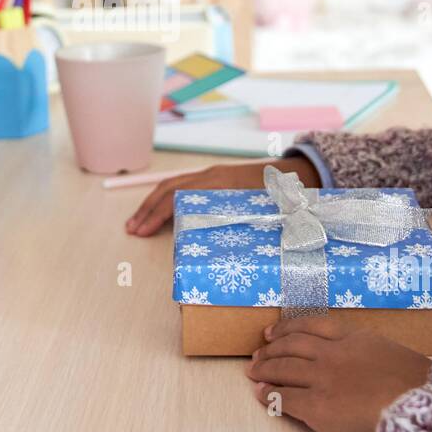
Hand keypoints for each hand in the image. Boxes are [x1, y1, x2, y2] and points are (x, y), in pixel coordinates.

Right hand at [125, 155, 320, 236]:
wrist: (299, 172)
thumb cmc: (284, 198)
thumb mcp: (262, 215)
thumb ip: (242, 230)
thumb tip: (224, 258)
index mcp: (219, 185)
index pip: (177, 198)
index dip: (155, 215)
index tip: (141, 231)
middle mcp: (211, 177)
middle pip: (169, 189)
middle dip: (147, 209)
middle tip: (132, 229)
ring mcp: (213, 175)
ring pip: (174, 185)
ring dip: (154, 203)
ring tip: (139, 222)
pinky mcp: (217, 177)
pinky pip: (185, 184)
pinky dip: (168, 197)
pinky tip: (163, 212)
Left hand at [247, 317, 431, 431]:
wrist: (424, 408)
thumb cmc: (420, 387)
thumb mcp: (396, 356)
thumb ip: (374, 353)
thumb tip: (368, 364)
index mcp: (357, 337)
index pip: (314, 324)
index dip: (289, 327)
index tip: (275, 330)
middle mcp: (335, 353)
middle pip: (293, 344)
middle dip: (272, 347)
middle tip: (259, 351)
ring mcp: (323, 377)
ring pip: (283, 367)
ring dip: (265, 368)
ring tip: (253, 370)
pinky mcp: (317, 405)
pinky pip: (285, 397)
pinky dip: (270, 394)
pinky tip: (261, 394)